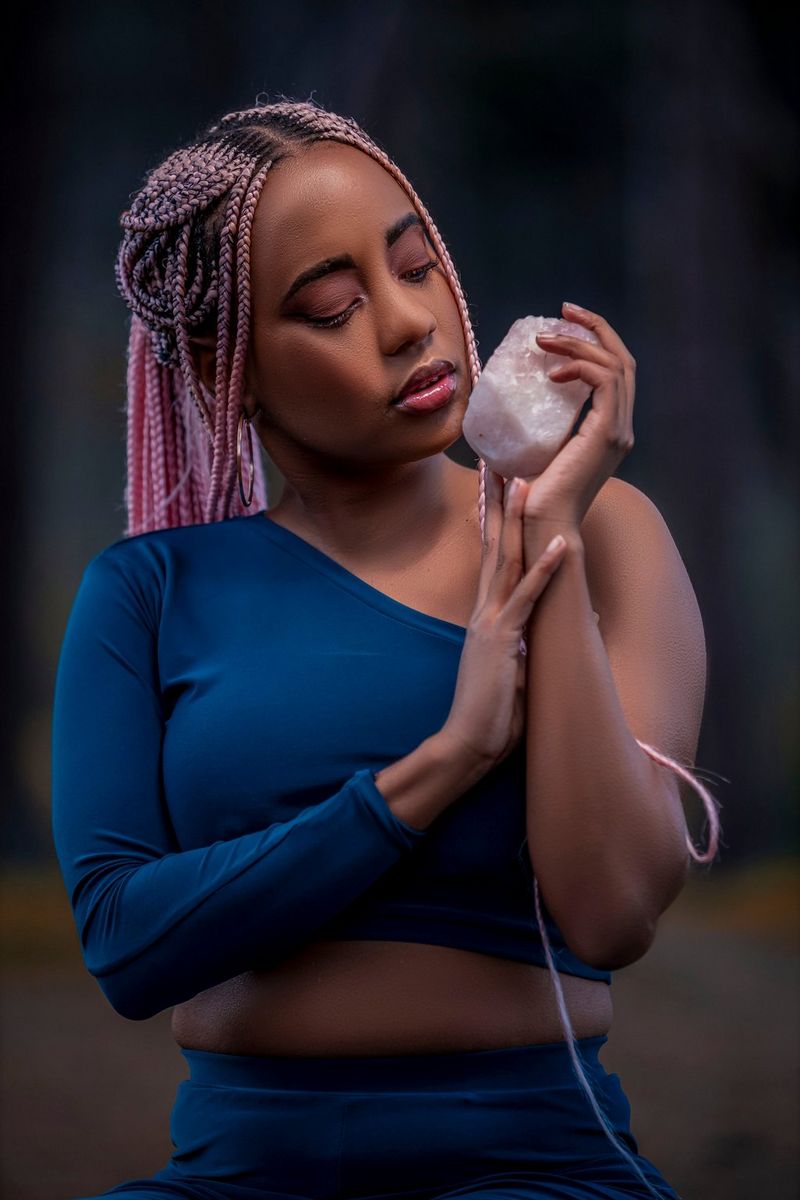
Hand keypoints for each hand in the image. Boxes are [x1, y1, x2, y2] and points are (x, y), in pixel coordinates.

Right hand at [441, 468, 567, 769]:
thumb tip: (567, 619)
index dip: (493, 518)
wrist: (466, 745)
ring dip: (517, 518)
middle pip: (493, 544)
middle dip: (496, 501)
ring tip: (525, 478)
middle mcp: (485, 610)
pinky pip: (528, 598)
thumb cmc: (490, 714)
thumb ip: (532, 639)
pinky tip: (564, 543)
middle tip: (497, 459)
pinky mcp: (502, 640)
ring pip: (506, 559)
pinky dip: (547, 569)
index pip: (491, 556)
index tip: (495, 484)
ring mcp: (491, 622)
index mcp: (487, 615)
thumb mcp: (515, 668)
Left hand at [522, 300, 636, 537]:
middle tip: (564, 310)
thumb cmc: (532, 495)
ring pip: (614, 365)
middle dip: (595, 328)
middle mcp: (621, 428)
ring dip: (579, 343)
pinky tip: (551, 372)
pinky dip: (580, 367)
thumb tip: (510, 398)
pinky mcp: (607, 433)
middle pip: (623, 360)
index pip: (615, 372)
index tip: (565, 323)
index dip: (595, 341)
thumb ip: (538, 423)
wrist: (542, 523)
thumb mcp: (538, 448)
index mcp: (609, 429)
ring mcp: (618, 431)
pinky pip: (604, 381)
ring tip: (544, 339)